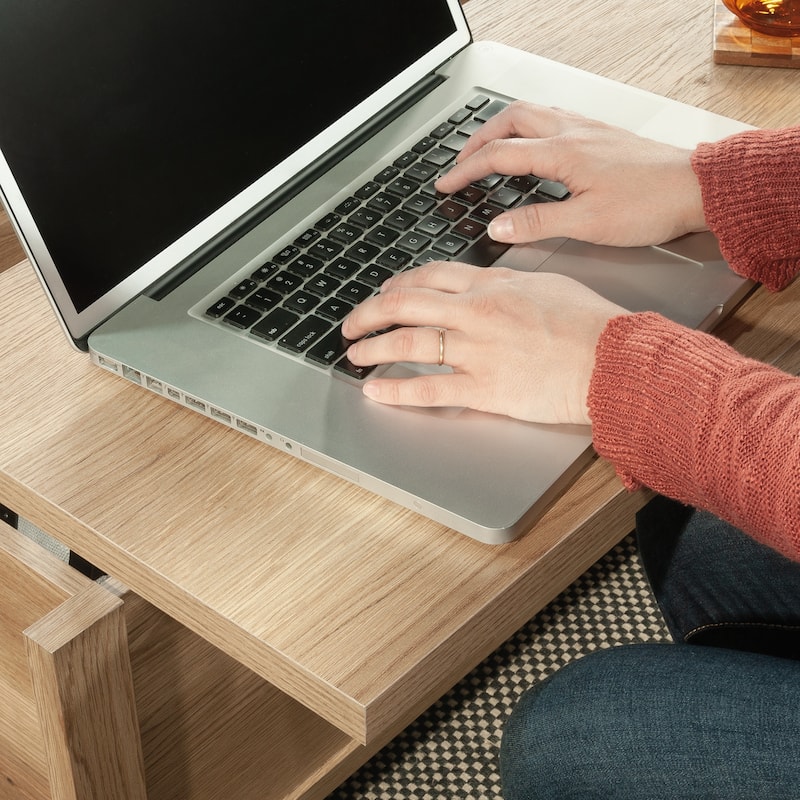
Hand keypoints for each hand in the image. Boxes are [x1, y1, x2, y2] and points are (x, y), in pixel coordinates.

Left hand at [341, 262, 629, 424]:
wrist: (613, 359)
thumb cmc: (591, 324)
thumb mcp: (548, 284)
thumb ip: (508, 284)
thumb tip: (486, 283)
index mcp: (493, 285)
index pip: (430, 275)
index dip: (398, 283)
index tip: (384, 292)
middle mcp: (477, 312)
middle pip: (406, 303)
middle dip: (369, 312)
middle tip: (351, 323)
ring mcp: (477, 350)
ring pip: (408, 343)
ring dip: (373, 348)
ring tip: (355, 354)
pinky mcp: (484, 389)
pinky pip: (429, 389)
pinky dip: (396, 390)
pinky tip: (376, 390)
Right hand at [435, 102, 707, 246]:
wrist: (696, 188)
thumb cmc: (650, 203)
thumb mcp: (587, 223)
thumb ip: (538, 223)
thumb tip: (499, 227)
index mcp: (563, 153)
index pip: (500, 156)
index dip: (466, 170)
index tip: (445, 184)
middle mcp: (572, 132)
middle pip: (510, 120)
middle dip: (478, 140)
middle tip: (460, 161)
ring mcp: (587, 129)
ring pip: (531, 113)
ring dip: (502, 129)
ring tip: (487, 149)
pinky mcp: (601, 134)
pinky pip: (553, 118)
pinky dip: (528, 128)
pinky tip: (533, 145)